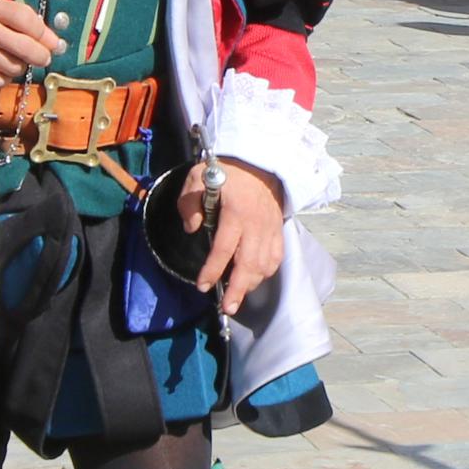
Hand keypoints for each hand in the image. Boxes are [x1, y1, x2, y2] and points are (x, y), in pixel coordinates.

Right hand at [0, 0, 61, 87]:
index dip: (45, 34)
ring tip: (9, 59)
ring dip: (18, 67)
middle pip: (25, 47)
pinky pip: (0, 81)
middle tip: (43, 58)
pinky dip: (3, 78)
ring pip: (15, 67)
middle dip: (41, 56)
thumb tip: (55, 43)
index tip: (53, 43)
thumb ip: (24, 20)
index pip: (27, 19)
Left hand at [179, 158, 288, 306]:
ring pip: (264, 265)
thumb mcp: (197, 178)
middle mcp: (256, 225)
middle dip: (238, 289)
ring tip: (238, 297)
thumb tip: (192, 228)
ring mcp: (270, 229)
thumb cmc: (226, 171)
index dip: (213, 270)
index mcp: (236, 213)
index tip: (203, 286)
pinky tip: (255, 279)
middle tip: (228, 308)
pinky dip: (267, 272)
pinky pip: (276, 257)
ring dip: (251, 284)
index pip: (224, 248)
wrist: (258, 160)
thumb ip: (190, 203)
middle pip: (249, 264)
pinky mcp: (278, 229)